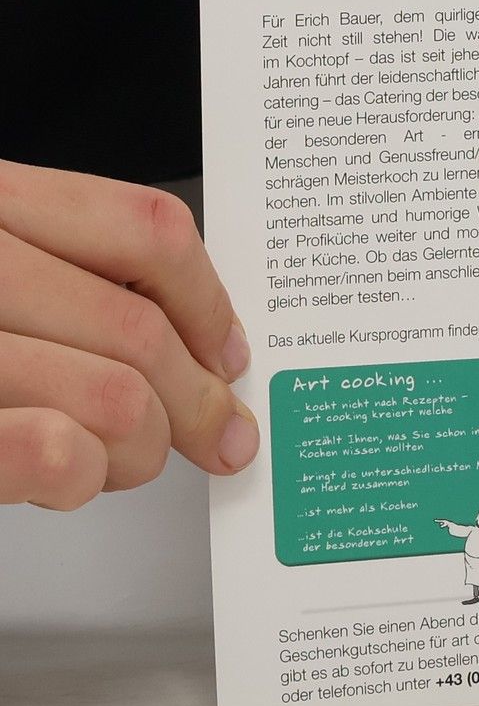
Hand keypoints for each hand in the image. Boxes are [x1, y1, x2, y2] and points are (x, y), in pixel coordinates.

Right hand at [0, 162, 256, 508]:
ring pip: (113, 398)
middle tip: (202, 436)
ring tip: (115, 462)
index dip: (210, 303)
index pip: (144, 228)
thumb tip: (199, 346)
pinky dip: (79, 477)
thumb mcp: (1, 274)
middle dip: (190, 403)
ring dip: (138, 451)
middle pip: (140, 329)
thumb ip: (65, 285)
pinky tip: (63, 477)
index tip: (229, 354)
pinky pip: (52, 448)